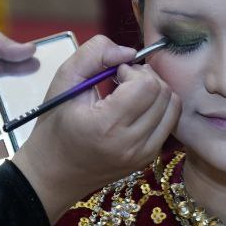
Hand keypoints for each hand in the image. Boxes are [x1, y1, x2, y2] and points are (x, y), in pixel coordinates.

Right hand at [10, 35, 179, 220]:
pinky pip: (169, 123)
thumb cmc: (54, 124)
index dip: (133, 70)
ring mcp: (143, 155)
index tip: (114, 73)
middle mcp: (131, 144)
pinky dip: (158, 109)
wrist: (53, 173)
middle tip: (122, 80)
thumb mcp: (63, 81)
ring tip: (131, 94)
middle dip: (145, 78)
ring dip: (155, 92)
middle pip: (163, 94)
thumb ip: (93, 55)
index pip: (146, 86)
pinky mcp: (148, 160)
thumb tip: (129, 52)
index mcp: (106, 125)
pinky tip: (135, 109)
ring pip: (172, 108)